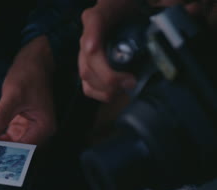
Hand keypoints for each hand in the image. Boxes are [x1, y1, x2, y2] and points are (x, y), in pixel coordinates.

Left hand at [0, 36, 56, 144]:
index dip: (3, 150)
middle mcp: (38, 130)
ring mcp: (29, 126)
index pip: (22, 148)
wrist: (34, 59)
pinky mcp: (20, 121)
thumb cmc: (29, 75)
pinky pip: (4, 130)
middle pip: (14, 146)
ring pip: (7, 139)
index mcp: (43, 128)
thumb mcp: (13, 96)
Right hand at [79, 0, 215, 102]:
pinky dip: (101, 93)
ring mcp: (86, 52)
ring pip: (86, 73)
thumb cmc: (136, 11)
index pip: (93, 22)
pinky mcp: (88, 68)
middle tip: (131, 81)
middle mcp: (90, 33)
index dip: (91, 36)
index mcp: (103, 13)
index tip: (93, 48)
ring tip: (127, 87)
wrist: (128, 16)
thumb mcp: (151, 7)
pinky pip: (87, 85)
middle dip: (108, 74)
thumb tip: (192, 12)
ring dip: (106, 86)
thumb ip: (168, 7)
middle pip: (89, 56)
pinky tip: (117, 93)